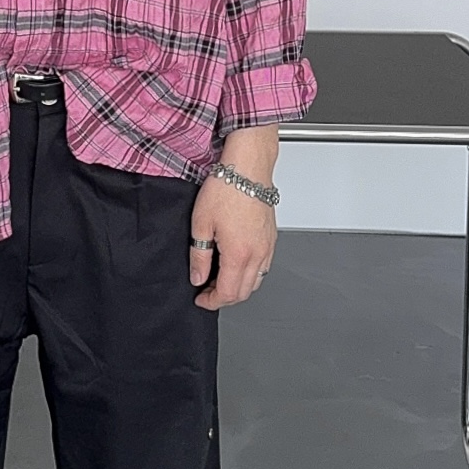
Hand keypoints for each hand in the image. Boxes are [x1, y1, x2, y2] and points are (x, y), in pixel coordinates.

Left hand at [189, 126, 278, 309]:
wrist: (248, 166)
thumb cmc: (226, 188)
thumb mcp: (201, 223)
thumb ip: (199, 256)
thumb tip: (198, 277)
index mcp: (239, 254)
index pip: (227, 293)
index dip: (211, 301)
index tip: (200, 299)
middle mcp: (258, 253)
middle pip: (244, 292)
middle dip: (224, 298)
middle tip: (206, 291)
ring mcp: (268, 246)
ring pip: (256, 282)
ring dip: (238, 287)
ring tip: (219, 278)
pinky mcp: (271, 238)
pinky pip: (264, 267)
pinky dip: (250, 274)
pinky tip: (236, 264)